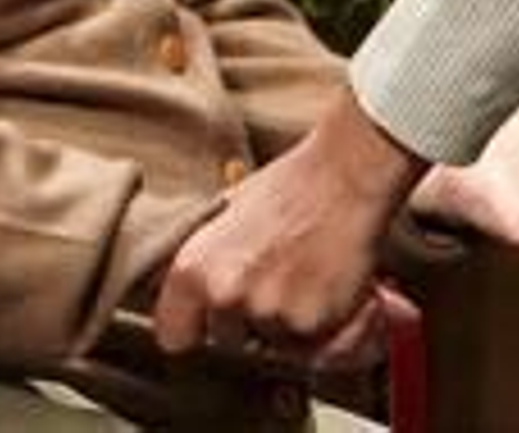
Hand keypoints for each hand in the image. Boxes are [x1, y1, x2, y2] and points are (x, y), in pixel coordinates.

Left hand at [152, 87, 421, 358]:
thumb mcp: (226, 215)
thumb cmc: (289, 186)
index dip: (195, 326)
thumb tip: (192, 294)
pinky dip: (322, 324)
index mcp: (195, 269)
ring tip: (302, 273)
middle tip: (273, 277)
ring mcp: (268, 313)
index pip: (173, 334)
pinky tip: (325, 283)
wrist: (345, 172)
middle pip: (227, 341)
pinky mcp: (310, 324)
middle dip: (248, 321)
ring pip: (272, 344)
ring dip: (286, 323)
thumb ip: (206, 261)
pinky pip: (311, 345)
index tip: (209, 317)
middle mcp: (226, 295)